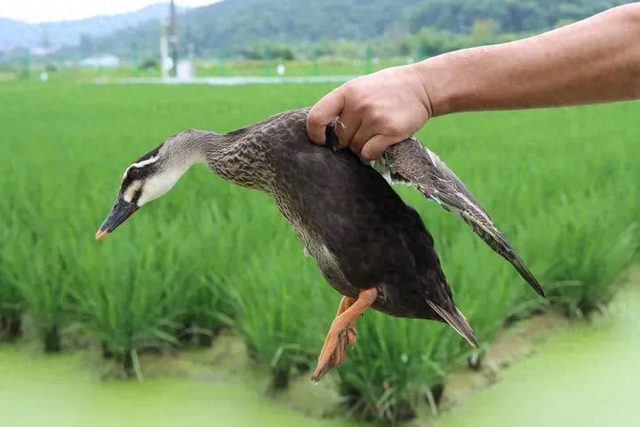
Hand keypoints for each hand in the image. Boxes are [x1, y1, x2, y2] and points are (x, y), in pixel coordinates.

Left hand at [306, 65, 432, 159]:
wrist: (421, 86)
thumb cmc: (386, 90)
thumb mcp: (359, 88)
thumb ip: (342, 107)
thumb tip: (325, 137)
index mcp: (346, 92)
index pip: (317, 117)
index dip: (314, 134)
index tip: (320, 140)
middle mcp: (359, 104)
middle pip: (340, 139)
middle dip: (349, 140)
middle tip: (364, 130)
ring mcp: (375, 118)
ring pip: (355, 148)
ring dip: (363, 146)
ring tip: (376, 131)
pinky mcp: (390, 131)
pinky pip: (369, 153)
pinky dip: (373, 153)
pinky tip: (382, 142)